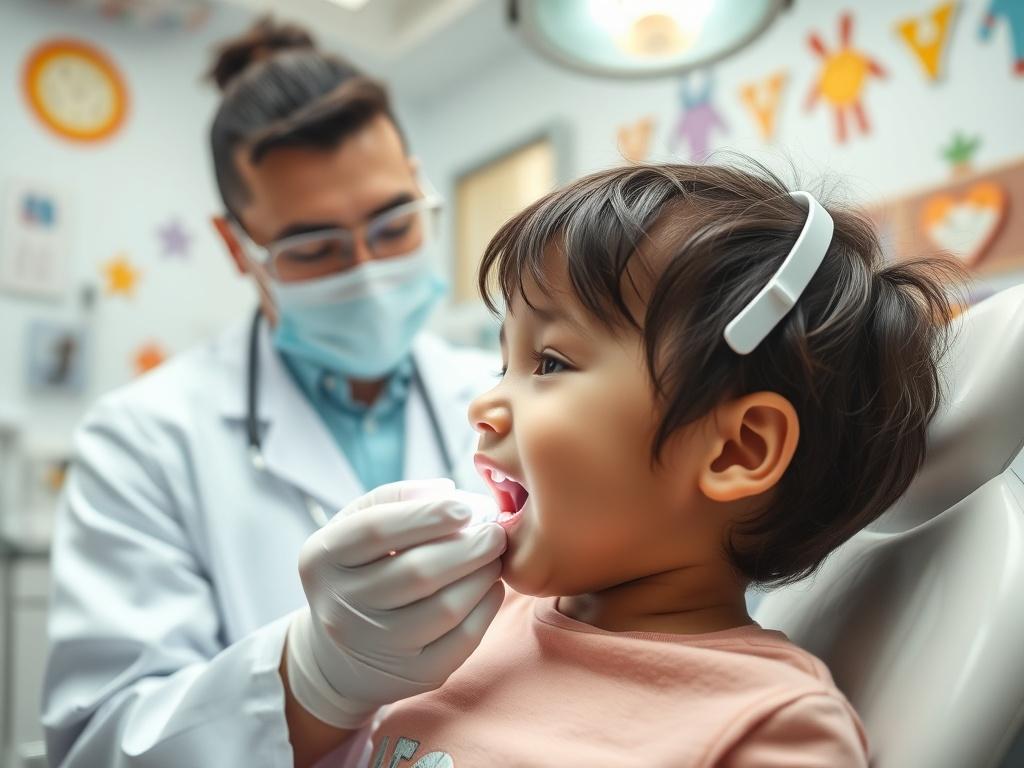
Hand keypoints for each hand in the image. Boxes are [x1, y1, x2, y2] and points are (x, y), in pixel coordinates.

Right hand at [285, 479, 506, 727]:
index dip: (428, 516)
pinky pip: (463, 639)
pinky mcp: (412, 675)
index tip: (466, 508)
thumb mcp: (353, 528)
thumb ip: (396, 499)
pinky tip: (490, 585)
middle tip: (495, 531)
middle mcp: (342, 607)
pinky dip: (486, 607)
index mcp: (321, 559)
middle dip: (469, 546)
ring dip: (482, 575)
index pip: (377, 531)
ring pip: (445, 608)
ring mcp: (376, 646)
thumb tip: (448, 492)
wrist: (337, 655)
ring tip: (493, 555)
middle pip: (417, 572)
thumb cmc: (357, 570)